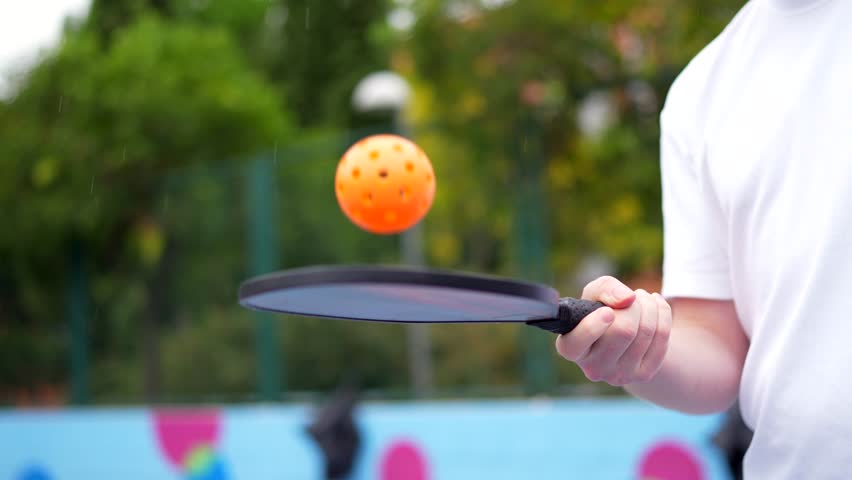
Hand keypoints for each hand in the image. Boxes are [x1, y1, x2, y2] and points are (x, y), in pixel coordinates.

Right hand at [555, 276, 671, 385]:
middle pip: (623, 330)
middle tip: (631, 297)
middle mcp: (592, 368)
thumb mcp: (594, 293)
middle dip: (632, 306)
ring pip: (645, 331)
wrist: (621, 333)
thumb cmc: (600, 309)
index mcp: (571, 347)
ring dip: (649, 305)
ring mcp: (618, 376)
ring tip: (643, 299)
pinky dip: (663, 314)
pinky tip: (657, 307)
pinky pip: (662, 338)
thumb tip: (627, 298)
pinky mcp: (643, 375)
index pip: (578, 342)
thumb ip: (605, 288)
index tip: (607, 312)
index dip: (594, 326)